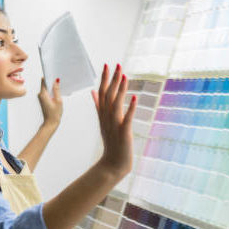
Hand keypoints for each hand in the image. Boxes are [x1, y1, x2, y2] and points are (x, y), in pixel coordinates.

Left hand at [38, 78, 62, 129]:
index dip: (49, 76)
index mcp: (43, 94)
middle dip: (52, 81)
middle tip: (59, 81)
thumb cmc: (55, 114)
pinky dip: (52, 91)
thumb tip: (56, 81)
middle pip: (45, 83)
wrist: (50, 123)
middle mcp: (40, 95)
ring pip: (46, 88)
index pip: (44, 81)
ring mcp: (41, 97)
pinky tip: (57, 94)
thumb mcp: (58, 100)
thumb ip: (57, 90)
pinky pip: (47, 92)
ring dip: (52, 87)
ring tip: (59, 88)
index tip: (54, 74)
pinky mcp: (43, 99)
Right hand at [91, 64, 135, 178]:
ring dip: (120, 90)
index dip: (104, 79)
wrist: (112, 164)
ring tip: (124, 76)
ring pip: (116, 104)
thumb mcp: (103, 121)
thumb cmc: (110, 142)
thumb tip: (92, 91)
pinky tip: (135, 97)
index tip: (107, 65)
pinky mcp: (124, 132)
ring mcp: (114, 125)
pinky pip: (127, 118)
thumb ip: (98, 105)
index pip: (101, 93)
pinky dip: (131, 108)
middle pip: (108, 96)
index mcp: (102, 114)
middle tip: (117, 64)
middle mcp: (107, 117)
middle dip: (112, 80)